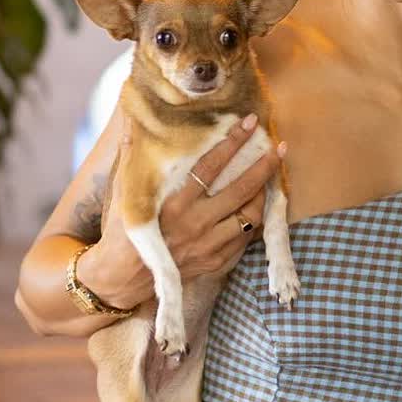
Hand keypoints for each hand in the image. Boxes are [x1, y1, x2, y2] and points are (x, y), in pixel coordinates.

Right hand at [80, 118, 283, 307]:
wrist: (124, 278)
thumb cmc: (122, 231)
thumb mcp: (123, 193)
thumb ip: (131, 159)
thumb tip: (133, 126)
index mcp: (173, 204)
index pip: (210, 167)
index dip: (232, 142)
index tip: (249, 123)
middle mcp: (195, 225)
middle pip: (240, 190)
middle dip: (264, 166)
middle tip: (279, 148)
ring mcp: (208, 245)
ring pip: (250, 216)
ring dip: (263, 193)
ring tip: (271, 176)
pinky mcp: (215, 261)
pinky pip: (245, 238)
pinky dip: (254, 219)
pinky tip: (259, 204)